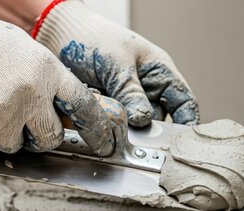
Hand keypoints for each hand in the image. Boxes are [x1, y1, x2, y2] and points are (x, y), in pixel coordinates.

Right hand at [0, 0, 114, 154]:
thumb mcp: (22, 51)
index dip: (96, 127)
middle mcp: (30, 94)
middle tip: (28, 124)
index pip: (83, 105)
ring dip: (7, 135)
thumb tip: (60, 107)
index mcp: (46, 70)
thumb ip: (44, 79)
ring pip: (16, 146)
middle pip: (51, 137)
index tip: (102, 141)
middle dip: (42, 136)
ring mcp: (4, 113)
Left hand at [33, 0, 199, 126]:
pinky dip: (103, 124)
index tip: (180, 142)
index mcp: (158, 72)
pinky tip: (95, 114)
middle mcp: (145, 89)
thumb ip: (131, 92)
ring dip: (121, 126)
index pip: (183, 101)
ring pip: (132, 127)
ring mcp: (125, 101)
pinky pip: (110, 126)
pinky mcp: (106, 110)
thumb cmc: (92, 37)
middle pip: (156, 120)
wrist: (57, 36)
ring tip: (107, 112)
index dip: (187, 122)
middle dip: (145, 130)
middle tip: (132, 131)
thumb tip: (143, 120)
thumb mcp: (116, 63)